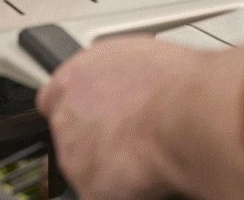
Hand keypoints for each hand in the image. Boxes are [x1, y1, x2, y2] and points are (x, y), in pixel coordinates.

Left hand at [36, 36, 243, 199]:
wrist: (188, 114)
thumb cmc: (177, 83)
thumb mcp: (140, 57)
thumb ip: (119, 76)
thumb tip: (132, 81)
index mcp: (74, 76)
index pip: (54, 98)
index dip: (80, 110)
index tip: (97, 116)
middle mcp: (65, 112)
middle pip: (68, 133)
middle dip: (94, 138)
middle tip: (128, 139)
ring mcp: (72, 152)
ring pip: (83, 166)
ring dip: (107, 165)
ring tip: (143, 156)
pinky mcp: (87, 186)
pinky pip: (101, 193)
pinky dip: (121, 190)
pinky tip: (144, 175)